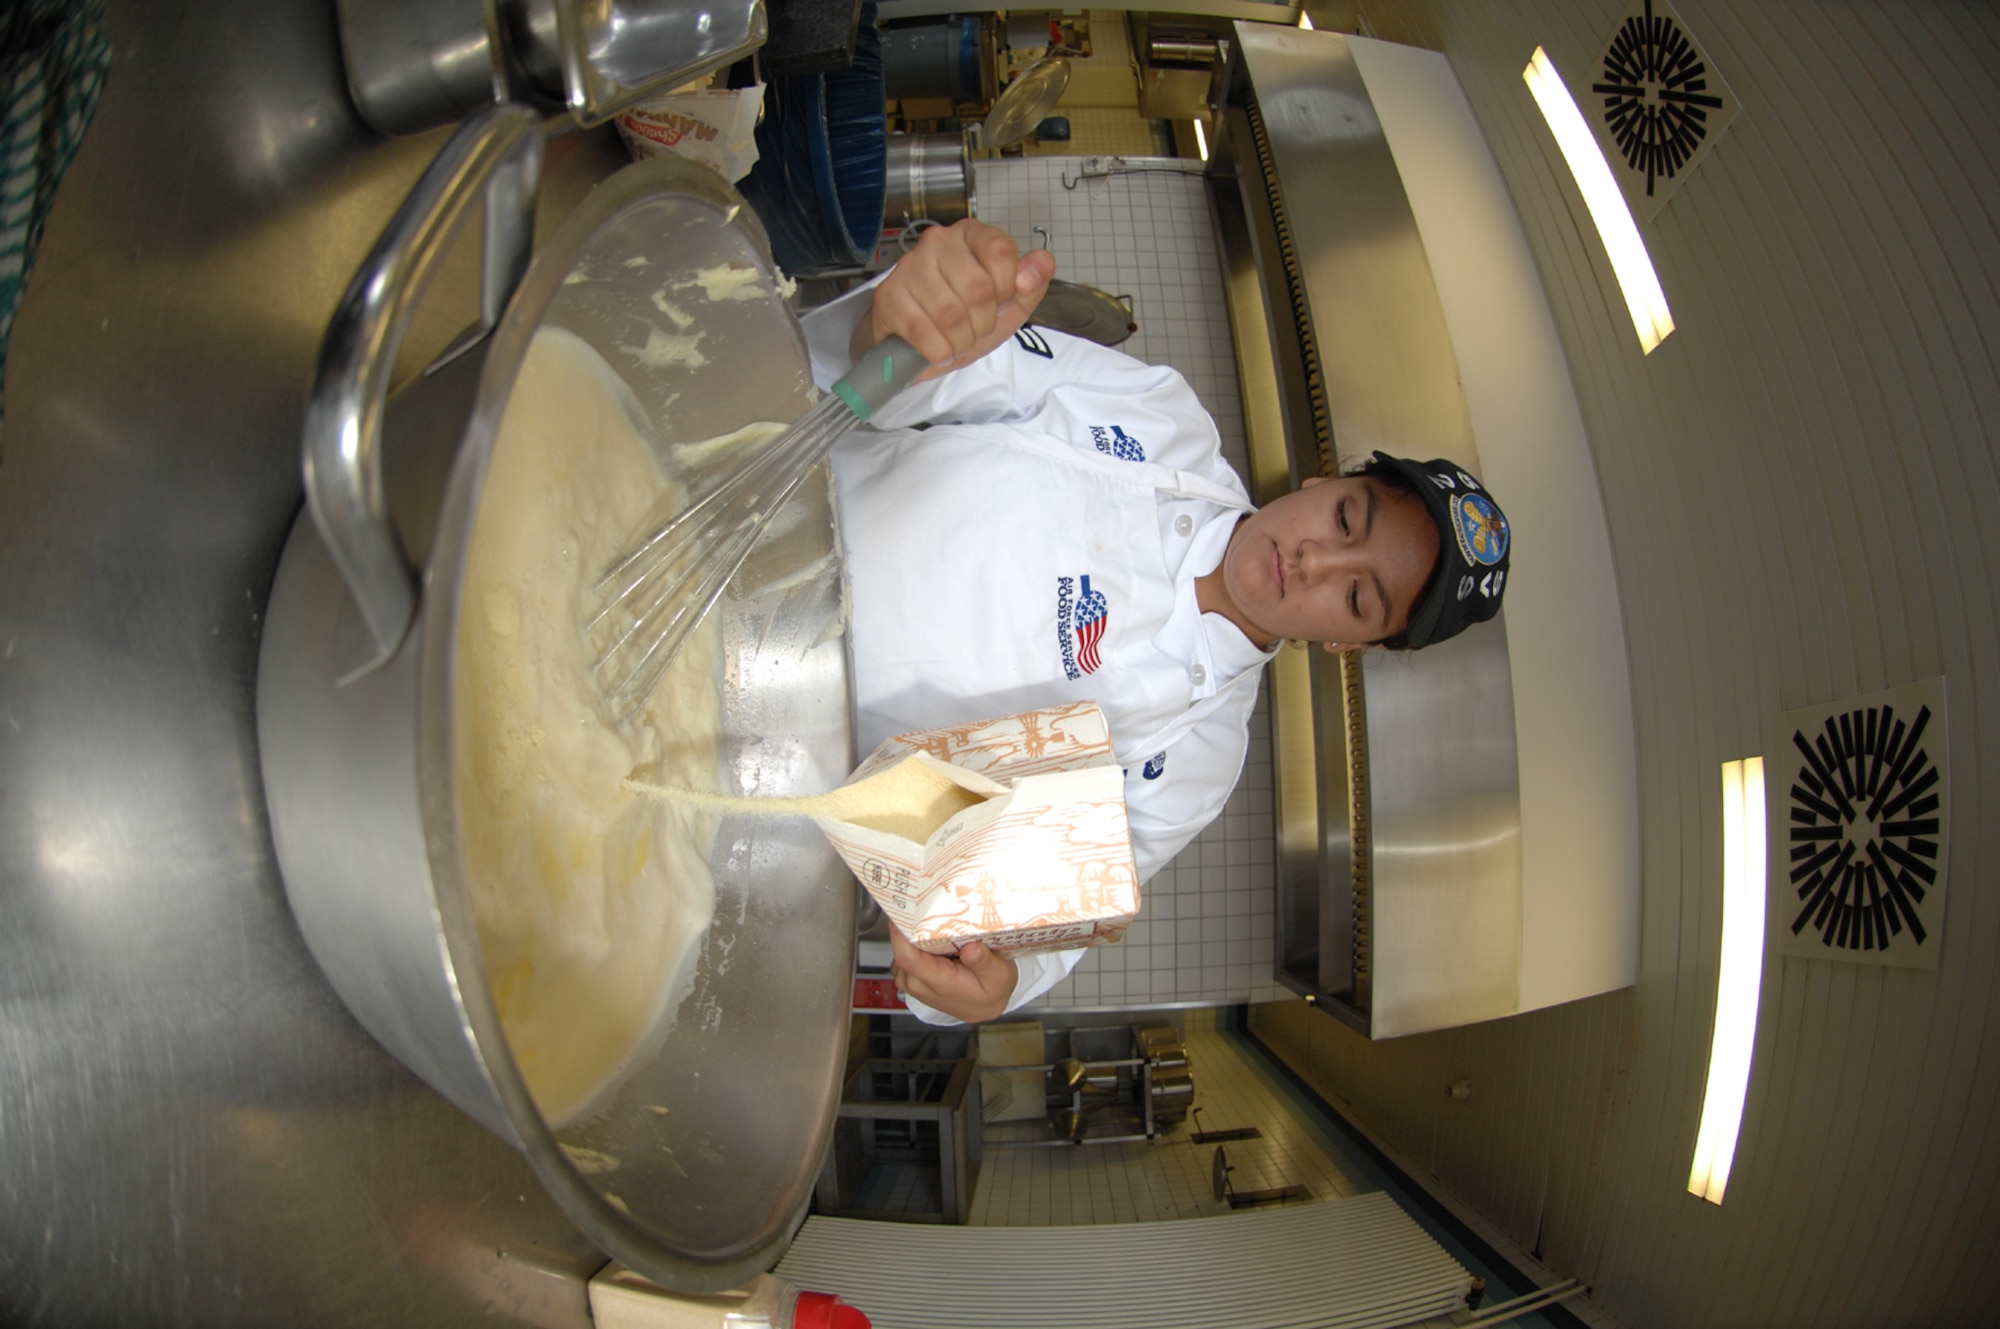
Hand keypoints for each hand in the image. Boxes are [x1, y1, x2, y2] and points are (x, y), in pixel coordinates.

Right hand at [854, 219, 1056, 380]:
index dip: (1006, 289)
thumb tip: (1043, 262)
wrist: (915, 345)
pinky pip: (922, 331)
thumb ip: (1031, 283)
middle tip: (973, 330)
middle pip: (977, 288)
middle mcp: (938, 241)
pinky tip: (936, 349)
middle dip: (981, 324)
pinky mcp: (888, 296)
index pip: (1000, 249)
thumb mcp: (1007, 306)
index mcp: (971, 235)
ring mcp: (909, 266)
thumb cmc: (962, 319)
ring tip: (954, 341)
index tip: (998, 304)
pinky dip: (937, 351)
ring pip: (950, 314)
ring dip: (959, 341)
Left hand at [888, 922, 1019, 1024]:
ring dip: (911, 932)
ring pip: (900, 948)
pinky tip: (930, 932)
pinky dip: (912, 940)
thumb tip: (972, 949)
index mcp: (939, 982)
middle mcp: (919, 983)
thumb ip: (985, 962)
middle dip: (910, 924)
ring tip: (932, 918)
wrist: (984, 1007)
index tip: (905, 909)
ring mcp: (911, 981)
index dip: (900, 932)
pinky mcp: (910, 976)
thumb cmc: (991, 991)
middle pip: (901, 948)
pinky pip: (903, 952)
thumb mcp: (999, 976)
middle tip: (926, 903)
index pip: (907, 957)